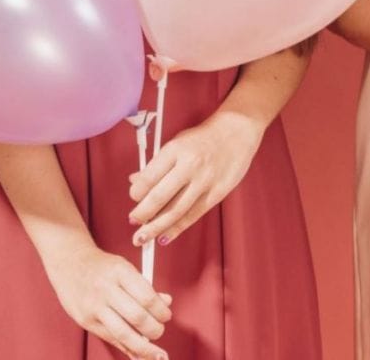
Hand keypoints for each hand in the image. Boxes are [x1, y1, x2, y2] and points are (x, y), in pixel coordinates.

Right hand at [41, 234, 172, 359]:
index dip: (161, 311)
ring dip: (144, 347)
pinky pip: (111, 339)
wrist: (68, 262)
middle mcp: (106, 289)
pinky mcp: (86, 321)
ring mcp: (94, 307)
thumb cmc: (101, 267)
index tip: (166, 315)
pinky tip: (139, 355)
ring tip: (156, 353)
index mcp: (120, 271)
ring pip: (124, 334)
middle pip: (137, 317)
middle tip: (159, 330)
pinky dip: (128, 349)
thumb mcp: (124, 268)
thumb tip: (166, 303)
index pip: (147, 297)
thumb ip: (144, 286)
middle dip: (155, 330)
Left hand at [127, 110, 262, 246]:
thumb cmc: (203, 138)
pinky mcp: (217, 193)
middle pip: (161, 197)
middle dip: (142, 214)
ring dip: (156, 227)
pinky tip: (165, 236)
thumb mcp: (176, 143)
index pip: (150, 177)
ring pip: (176, 211)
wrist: (236, 131)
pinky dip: (177, 228)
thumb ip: (156, 164)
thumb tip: (134, 181)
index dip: (137, 193)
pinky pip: (193, 215)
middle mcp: (189, 166)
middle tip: (132, 222)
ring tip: (142, 237)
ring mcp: (204, 181)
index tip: (133, 198)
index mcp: (175, 150)